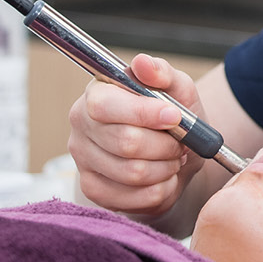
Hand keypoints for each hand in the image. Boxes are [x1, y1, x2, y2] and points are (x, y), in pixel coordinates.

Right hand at [67, 54, 207, 216]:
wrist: (174, 155)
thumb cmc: (171, 117)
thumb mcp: (177, 89)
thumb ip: (162, 73)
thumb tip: (142, 63)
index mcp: (96, 93)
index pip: (106, 106)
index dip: (144, 113)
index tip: (175, 115)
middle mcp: (81, 126)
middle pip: (125, 142)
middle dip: (165, 145)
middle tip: (181, 142)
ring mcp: (83, 160)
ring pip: (133, 173)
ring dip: (166, 167)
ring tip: (173, 158)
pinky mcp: (93, 190)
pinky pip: (135, 198)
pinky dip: (161, 189)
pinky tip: (164, 176)